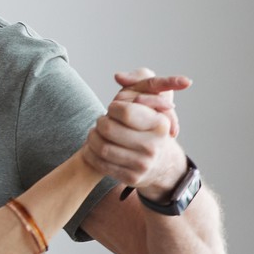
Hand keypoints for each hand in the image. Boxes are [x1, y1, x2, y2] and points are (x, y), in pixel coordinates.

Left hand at [88, 69, 190, 197]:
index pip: (126, 112)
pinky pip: (100, 164)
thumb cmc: (152, 128)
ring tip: (94, 132)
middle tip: (101, 120)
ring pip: (101, 147)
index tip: (113, 108)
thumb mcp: (155, 102)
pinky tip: (92, 147)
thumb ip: (141, 82)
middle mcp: (152, 146)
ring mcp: (141, 164)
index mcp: (159, 125)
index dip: (113, 108)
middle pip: (108, 129)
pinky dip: (91, 154)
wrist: (162, 164)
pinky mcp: (131, 178)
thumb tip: (119, 76)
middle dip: (100, 122)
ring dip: (92, 137)